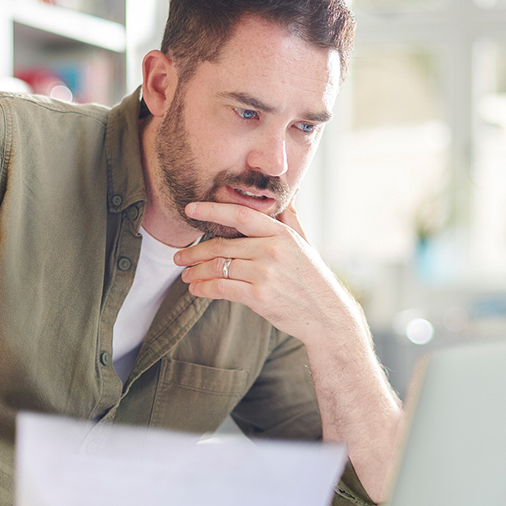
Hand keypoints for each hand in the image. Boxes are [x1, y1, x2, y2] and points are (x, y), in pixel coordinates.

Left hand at [173, 201, 361, 349]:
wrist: (326, 315)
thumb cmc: (312, 278)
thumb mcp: (304, 243)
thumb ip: (290, 218)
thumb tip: (292, 191)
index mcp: (282, 234)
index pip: (241, 216)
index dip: (212, 210)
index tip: (190, 209)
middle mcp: (272, 250)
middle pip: (222, 245)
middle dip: (195, 252)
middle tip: (179, 256)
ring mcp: (265, 274)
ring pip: (219, 267)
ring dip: (196, 271)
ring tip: (186, 275)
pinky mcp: (259, 297)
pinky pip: (221, 288)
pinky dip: (204, 288)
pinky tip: (196, 289)